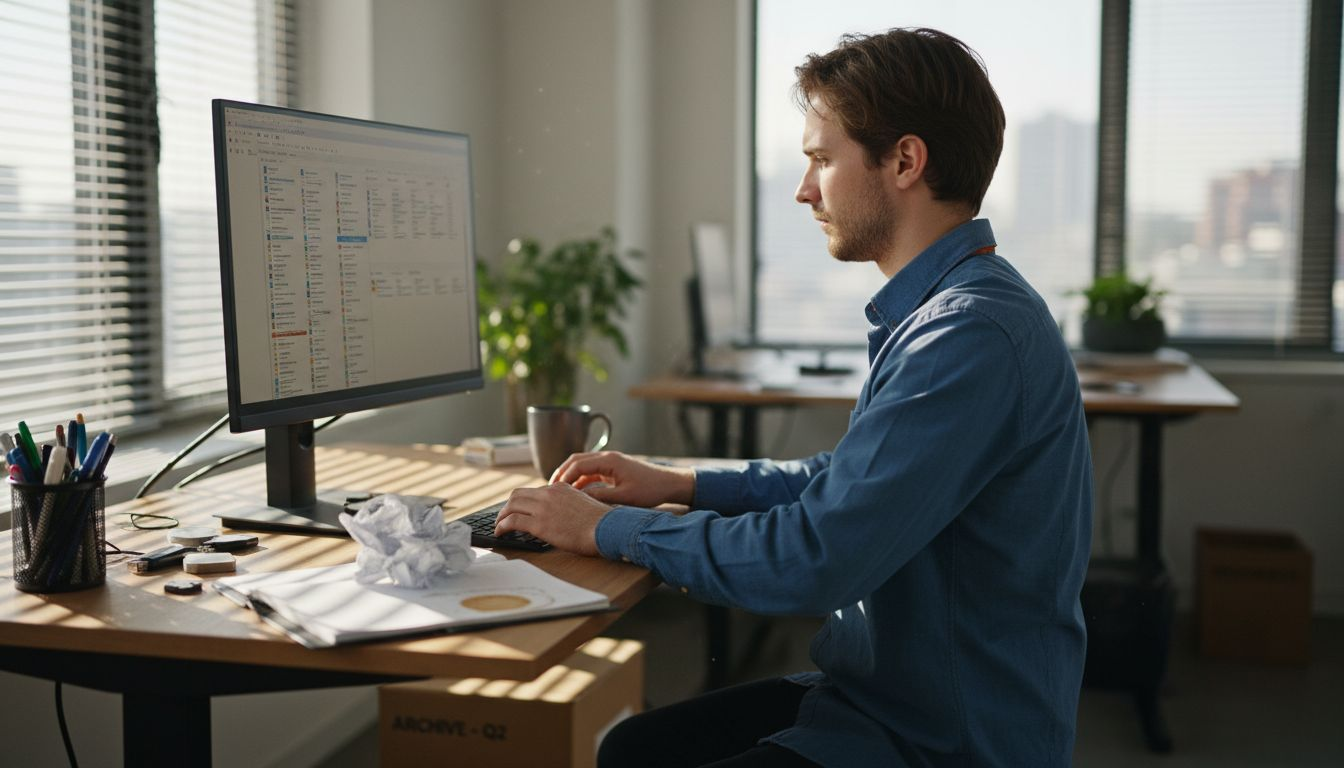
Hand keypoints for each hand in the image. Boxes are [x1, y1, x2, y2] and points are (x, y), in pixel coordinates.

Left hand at [494, 484, 610, 556]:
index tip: (520, 510)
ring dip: (501, 516)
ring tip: (499, 526)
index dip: (524, 502)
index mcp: (561, 488)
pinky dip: (502, 526)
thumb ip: (570, 504)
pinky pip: (512, 521)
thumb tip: (562, 515)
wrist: (606, 529)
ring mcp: (543, 508)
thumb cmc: (601, 523)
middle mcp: (549, 494)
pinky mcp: (539, 524)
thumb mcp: (584, 505)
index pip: (535, 491)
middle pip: (518, 494)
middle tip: (504, 517)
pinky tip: (500, 533)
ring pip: (511, 505)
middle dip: (508, 506)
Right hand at [551, 451, 695, 507]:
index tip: (554, 489)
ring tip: (559, 491)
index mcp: (609, 461)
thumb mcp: (624, 498)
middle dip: (562, 473)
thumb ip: (600, 497)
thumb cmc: (650, 490)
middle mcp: (608, 457)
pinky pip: (591, 471)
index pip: (578, 464)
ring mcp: (610, 462)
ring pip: (583, 464)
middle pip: (576, 460)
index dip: (563, 476)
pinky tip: (576, 492)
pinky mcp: (613, 469)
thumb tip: (578, 500)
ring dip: (571, 475)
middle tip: (550, 488)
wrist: (669, 483)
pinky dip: (581, 479)